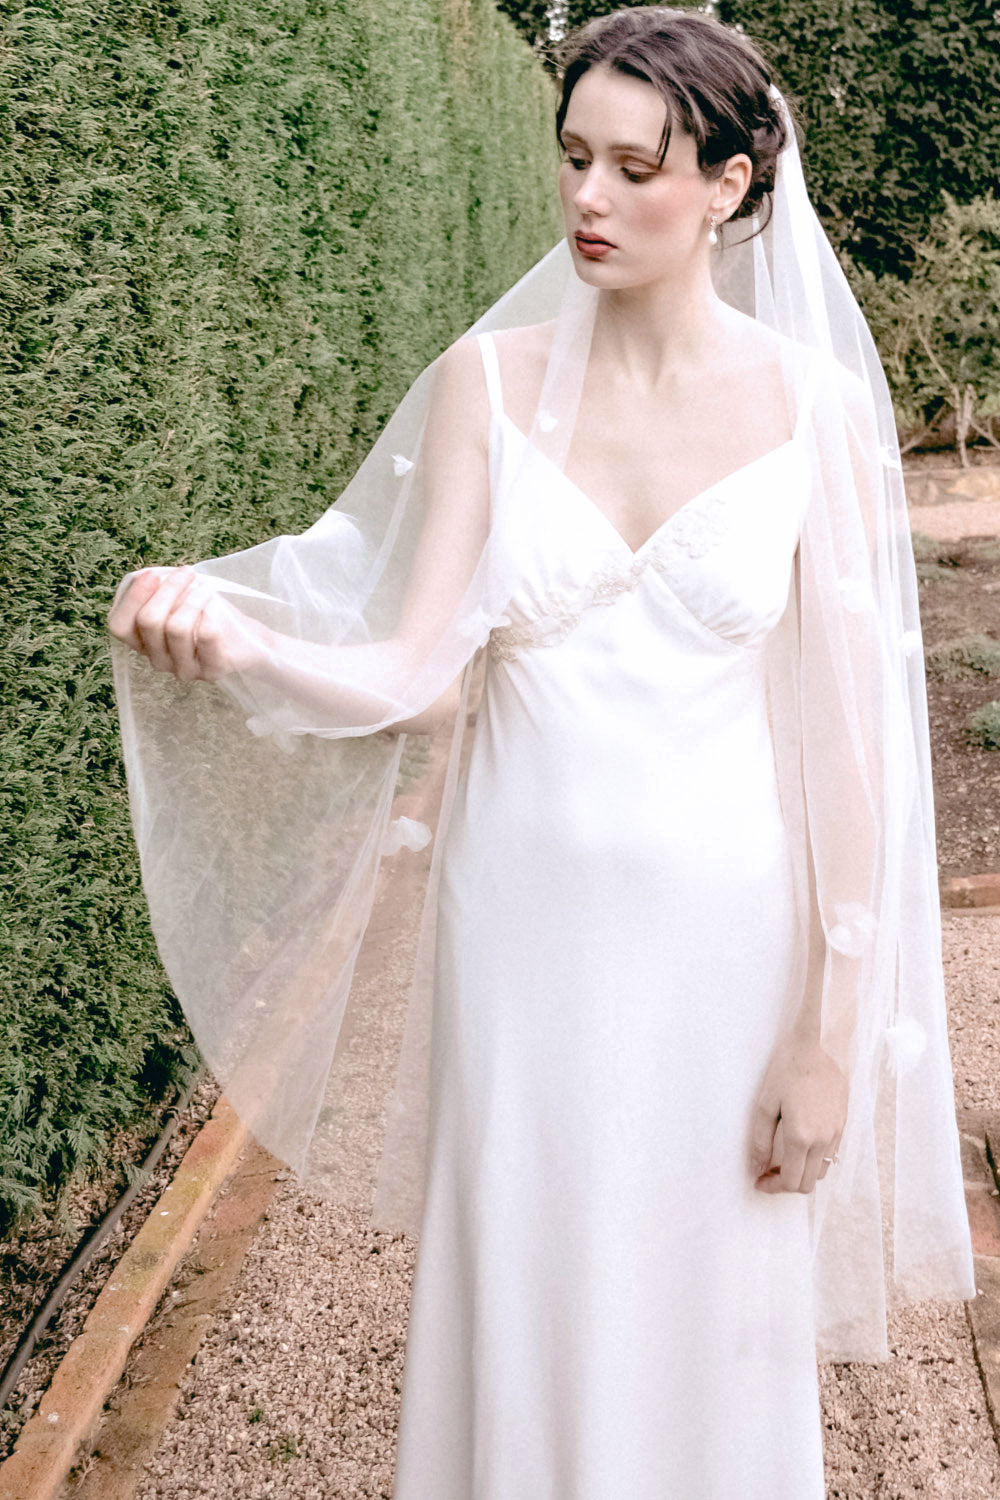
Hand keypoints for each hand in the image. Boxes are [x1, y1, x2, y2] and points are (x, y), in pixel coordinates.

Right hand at [106, 566, 268, 682]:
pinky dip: (209, 611)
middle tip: (187, 573)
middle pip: (149, 621)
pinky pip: (206, 637)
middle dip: (169, 589)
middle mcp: (158, 660)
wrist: (247, 638)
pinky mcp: (210, 672)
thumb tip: (148, 577)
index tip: (154, 574)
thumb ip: (158, 590)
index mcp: (143, 642)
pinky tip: (214, 605)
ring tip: (205, 589)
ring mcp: (183, 670)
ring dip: (192, 599)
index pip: (119, 625)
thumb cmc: (208, 614)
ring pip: (176, 628)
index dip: (132, 597)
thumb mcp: (178, 599)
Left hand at [748, 1032, 846, 1194]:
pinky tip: (798, 1144)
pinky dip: (813, 1160)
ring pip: (821, 1172)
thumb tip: (756, 1168)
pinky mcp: (843, 1125)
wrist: (814, 1047)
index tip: (759, 1181)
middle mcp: (823, 1140)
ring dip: (801, 1173)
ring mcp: (836, 1133)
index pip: (790, 1181)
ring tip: (781, 1160)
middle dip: (785, 1185)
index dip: (772, 1187)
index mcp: (801, 1136)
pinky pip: (830, 1155)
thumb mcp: (765, 1105)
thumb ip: (760, 1141)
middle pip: (807, 1184)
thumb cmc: (785, 1071)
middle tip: (767, 1172)